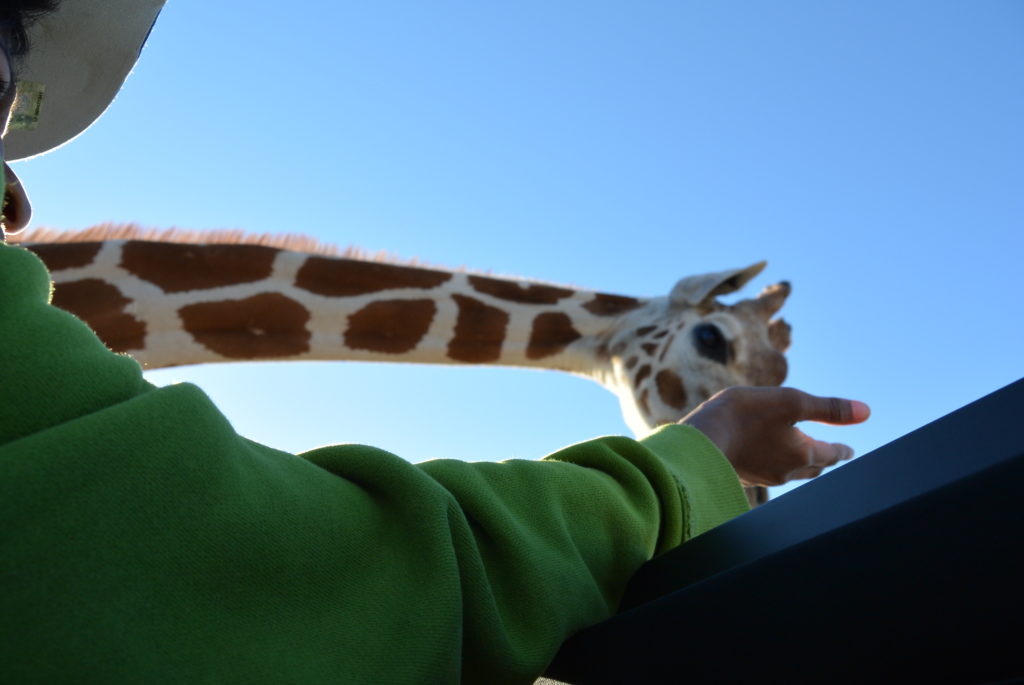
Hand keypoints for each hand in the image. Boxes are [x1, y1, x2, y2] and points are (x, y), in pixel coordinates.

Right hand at [680, 386, 870, 486]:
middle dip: (823, 459)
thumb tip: (866, 411)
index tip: (849, 450)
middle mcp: (786, 471)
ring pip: (790, 472)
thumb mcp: (790, 401)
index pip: (831, 454)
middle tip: (829, 453)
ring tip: (799, 453)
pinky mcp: (742, 474)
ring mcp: (762, 476)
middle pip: (813, 468)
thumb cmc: (744, 417)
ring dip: (800, 463)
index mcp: (802, 453)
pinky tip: (766, 455)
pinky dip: (775, 463)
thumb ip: (828, 408)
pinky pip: (768, 471)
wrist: (700, 439)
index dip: (842, 450)